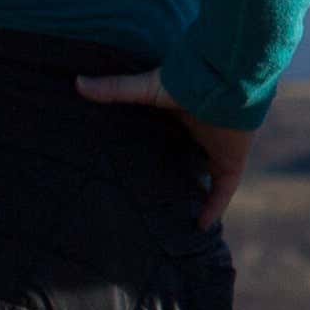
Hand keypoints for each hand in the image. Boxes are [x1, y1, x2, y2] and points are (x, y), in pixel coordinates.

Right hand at [74, 72, 251, 226]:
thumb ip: (114, 89)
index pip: (170, 136)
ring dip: (196, 193)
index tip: (140, 166)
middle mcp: (200, 134)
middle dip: (177, 175)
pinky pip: (224, 189)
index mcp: (181, 116)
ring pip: (207, 176)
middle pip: (187, 159)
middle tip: (154, 197)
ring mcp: (217, 149)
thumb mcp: (145, 88)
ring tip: (175, 216)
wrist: (225, 84)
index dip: (159, 149)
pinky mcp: (231, 161)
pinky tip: (201, 226)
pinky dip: (215, 207)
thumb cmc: (187, 82)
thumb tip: (77, 83)